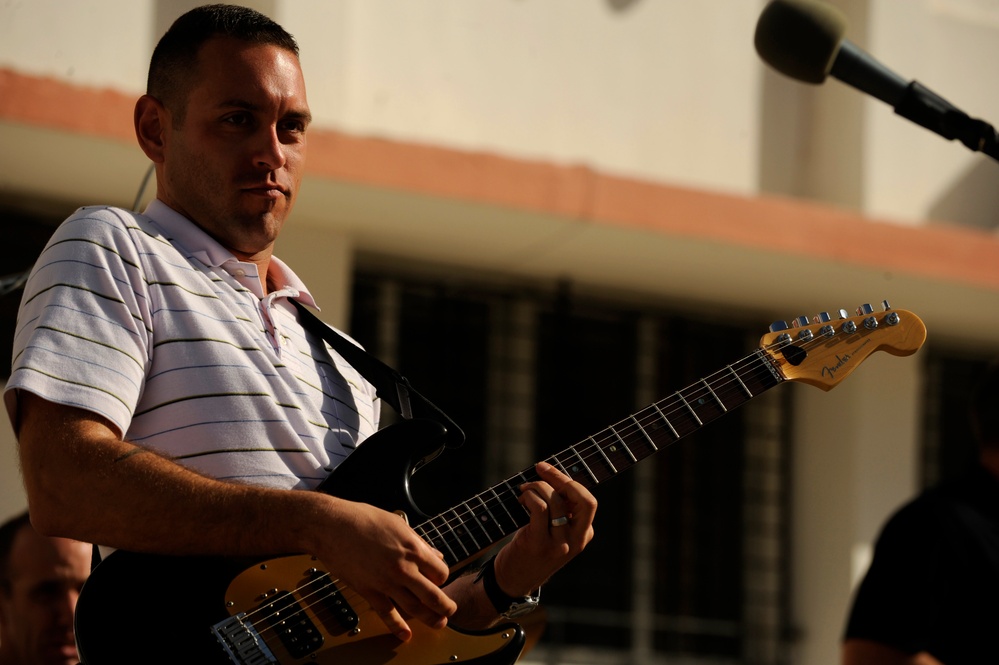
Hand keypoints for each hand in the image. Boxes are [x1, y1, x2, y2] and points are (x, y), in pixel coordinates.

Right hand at [315, 498, 456, 641]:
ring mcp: (386, 582)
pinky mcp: (369, 591)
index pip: (441, 572)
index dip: (443, 578)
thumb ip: (418, 542)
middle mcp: (403, 568)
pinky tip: (406, 634)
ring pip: (414, 608)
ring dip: (430, 618)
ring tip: (438, 623)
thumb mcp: (398, 524)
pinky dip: (398, 627)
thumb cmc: (363, 520)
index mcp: (413, 549)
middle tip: (450, 611)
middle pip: (433, 595)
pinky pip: (387, 613)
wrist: (333, 526)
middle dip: (445, 607)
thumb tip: (434, 554)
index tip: (439, 580)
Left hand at [492, 461, 597, 596]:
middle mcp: (576, 540)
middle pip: (584, 500)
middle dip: (561, 478)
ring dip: (536, 486)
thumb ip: (560, 511)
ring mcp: (559, 544)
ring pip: (555, 500)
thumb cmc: (531, 550)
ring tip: (524, 490)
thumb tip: (552, 476)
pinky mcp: (539, 544)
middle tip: (541, 468)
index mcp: (583, 535)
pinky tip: (521, 499)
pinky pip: (540, 509)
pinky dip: (529, 496)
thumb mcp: (554, 532)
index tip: (550, 470)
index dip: (569, 481)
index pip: (587, 500)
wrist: (512, 582)